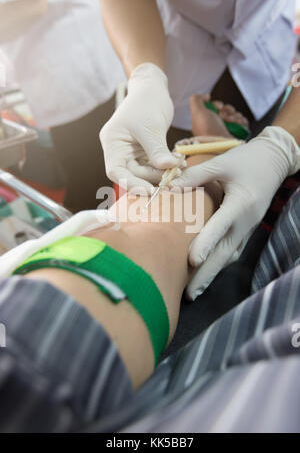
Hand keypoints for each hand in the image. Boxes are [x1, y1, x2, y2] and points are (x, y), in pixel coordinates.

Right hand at [100, 63, 181, 193]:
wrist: (153, 88)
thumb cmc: (146, 101)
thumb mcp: (151, 126)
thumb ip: (157, 150)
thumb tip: (166, 169)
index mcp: (112, 143)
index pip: (116, 171)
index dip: (131, 184)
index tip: (150, 190)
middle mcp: (119, 150)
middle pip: (132, 174)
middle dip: (153, 177)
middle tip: (173, 176)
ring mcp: (132, 153)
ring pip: (145, 172)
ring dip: (162, 173)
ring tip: (179, 167)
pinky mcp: (144, 153)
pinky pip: (153, 166)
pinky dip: (165, 167)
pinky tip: (178, 163)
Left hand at [171, 127, 299, 299]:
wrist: (273, 163)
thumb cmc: (246, 161)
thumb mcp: (222, 163)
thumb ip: (195, 175)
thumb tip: (168, 188)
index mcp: (240, 204)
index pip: (221, 227)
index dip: (206, 244)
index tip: (193, 261)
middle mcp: (245, 222)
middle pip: (224, 253)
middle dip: (207, 274)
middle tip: (189, 294)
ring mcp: (247, 229)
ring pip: (228, 256)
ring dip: (212, 274)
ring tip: (193, 291)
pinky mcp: (245, 231)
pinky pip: (232, 252)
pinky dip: (219, 264)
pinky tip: (205, 275)